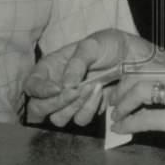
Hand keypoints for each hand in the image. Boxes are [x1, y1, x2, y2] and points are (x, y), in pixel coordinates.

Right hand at [22, 29, 154, 127]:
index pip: (31, 85)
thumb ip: (76, 63)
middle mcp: (55, 87)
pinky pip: (80, 119)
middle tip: (75, 91)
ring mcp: (69, 101)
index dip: (40, 90)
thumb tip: (66, 86)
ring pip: (59, 118)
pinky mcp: (85, 110)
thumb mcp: (91, 45)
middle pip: (38, 108)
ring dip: (75, 106)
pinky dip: (89, 108)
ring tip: (92, 87)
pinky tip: (100, 93)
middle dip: (56, 102)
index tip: (58, 88)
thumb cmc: (109, 45)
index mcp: (50, 68)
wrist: (133, 57)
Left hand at [109, 54, 164, 156]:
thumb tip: (139, 85)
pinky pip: (146, 117)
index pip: (150, 64)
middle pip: (142, 74)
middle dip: (121, 90)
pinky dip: (129, 123)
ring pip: (141, 91)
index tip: (118, 91)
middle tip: (113, 105)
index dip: (128, 77)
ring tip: (117, 118)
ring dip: (122, 106)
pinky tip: (123, 129)